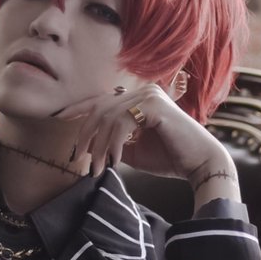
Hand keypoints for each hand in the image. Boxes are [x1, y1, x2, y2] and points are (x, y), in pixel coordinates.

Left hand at [55, 84, 239, 206]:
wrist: (200, 165)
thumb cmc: (170, 158)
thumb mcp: (134, 151)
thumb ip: (115, 143)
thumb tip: (91, 147)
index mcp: (139, 97)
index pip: (102, 99)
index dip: (78, 108)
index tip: (59, 118)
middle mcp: (144, 91)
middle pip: (100, 108)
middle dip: (86, 135)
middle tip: (80, 159)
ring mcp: (150, 96)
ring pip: (108, 118)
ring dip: (98, 146)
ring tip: (97, 168)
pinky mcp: (155, 107)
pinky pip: (122, 124)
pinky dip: (113, 145)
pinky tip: (114, 161)